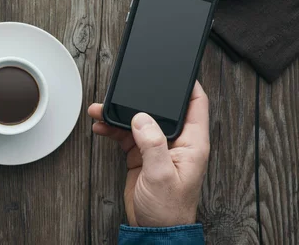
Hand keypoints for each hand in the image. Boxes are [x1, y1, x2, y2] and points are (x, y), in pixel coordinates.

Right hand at [88, 82, 209, 226]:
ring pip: (139, 120)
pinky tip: (101, 126)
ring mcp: (157, 147)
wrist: (153, 230)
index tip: (177, 70)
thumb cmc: (168, 209)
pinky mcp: (141, 155)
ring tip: (102, 110)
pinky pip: (126, 134)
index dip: (189, 85)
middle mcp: (176, 142)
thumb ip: (152, 143)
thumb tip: (141, 117)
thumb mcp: (161, 174)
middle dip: (142, 97)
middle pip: (161, 108)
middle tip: (126, 89)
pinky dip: (112, 128)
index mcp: (192, 143)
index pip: (196, 105)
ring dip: (120, 114)